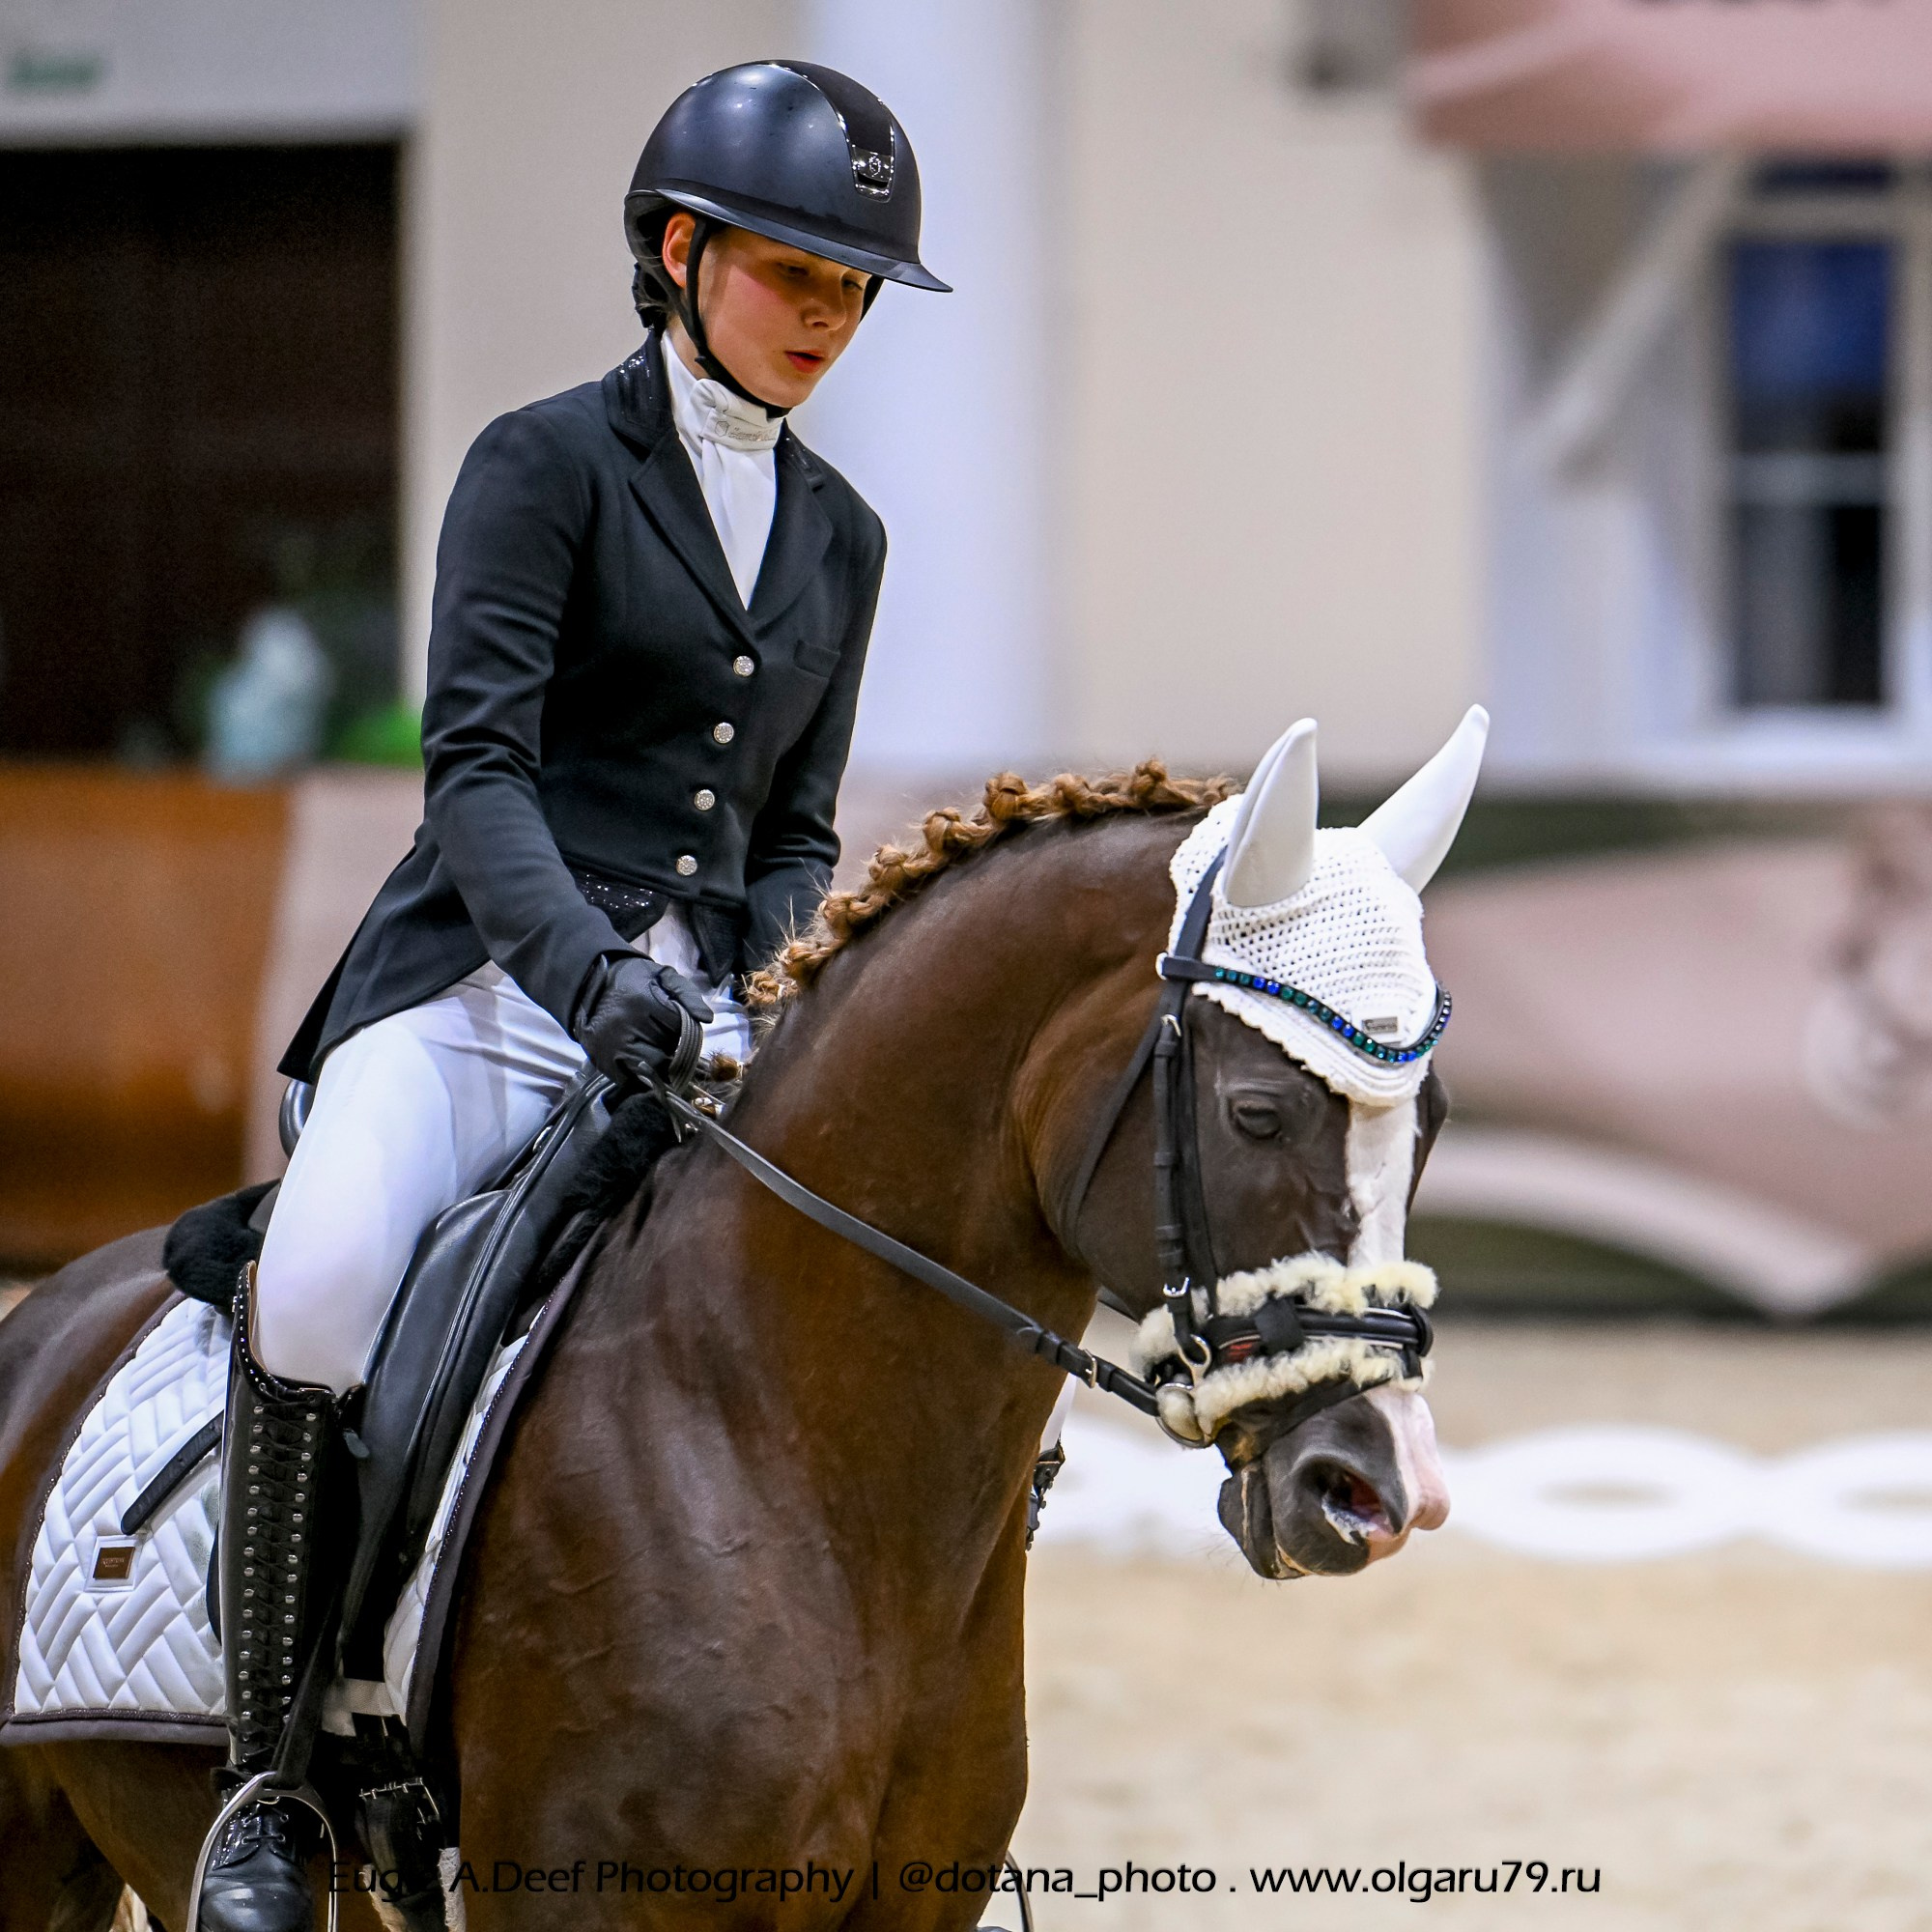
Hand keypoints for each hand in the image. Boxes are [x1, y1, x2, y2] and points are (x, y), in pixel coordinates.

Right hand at [572, 954, 713, 1085]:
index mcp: (643, 1002)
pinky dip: (641, 1074)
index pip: (679, 1028)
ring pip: (651, 1069)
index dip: (685, 1029)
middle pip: (667, 1052)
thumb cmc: (635, 981)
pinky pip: (631, 1080)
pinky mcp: (603, 1062)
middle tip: (666, 1036)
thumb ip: (688, 994)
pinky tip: (641, 1057)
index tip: (679, 1025)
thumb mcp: (663, 976)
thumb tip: (707, 1019)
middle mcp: (625, 1026)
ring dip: (660, 1063)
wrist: (593, 985)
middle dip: (673, 1047)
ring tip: (655, 1046)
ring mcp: (612, 1047)